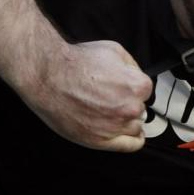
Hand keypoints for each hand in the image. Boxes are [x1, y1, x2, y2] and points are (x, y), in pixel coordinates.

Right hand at [25, 39, 151, 151]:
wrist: (49, 76)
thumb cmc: (77, 62)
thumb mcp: (113, 49)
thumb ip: (132, 65)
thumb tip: (136, 76)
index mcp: (138, 86)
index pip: (145, 90)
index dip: (131, 86)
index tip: (118, 85)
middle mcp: (131, 108)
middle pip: (139, 109)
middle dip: (127, 102)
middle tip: (107, 96)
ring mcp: (116, 127)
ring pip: (134, 126)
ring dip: (126, 120)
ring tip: (108, 112)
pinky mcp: (101, 141)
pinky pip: (130, 145)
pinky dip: (134, 140)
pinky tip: (128, 134)